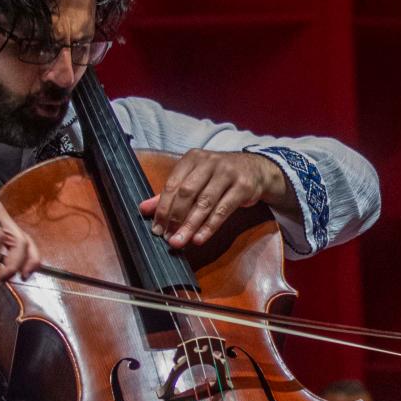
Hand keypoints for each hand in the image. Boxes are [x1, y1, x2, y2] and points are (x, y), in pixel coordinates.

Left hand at [138, 150, 288, 247]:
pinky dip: (210, 226)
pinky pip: (223, 210)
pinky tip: (199, 238)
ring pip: (205, 202)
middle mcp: (209, 162)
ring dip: (190, 225)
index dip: (162, 208)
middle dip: (175, 218)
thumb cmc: (220, 176)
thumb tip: (143, 209)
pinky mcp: (243, 186)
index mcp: (193, 158)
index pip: (173, 184)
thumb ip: (170, 194)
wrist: (257, 169)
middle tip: (168, 238)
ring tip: (180, 242)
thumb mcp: (195, 179)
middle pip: (187, 193)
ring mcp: (228, 173)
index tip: (156, 229)